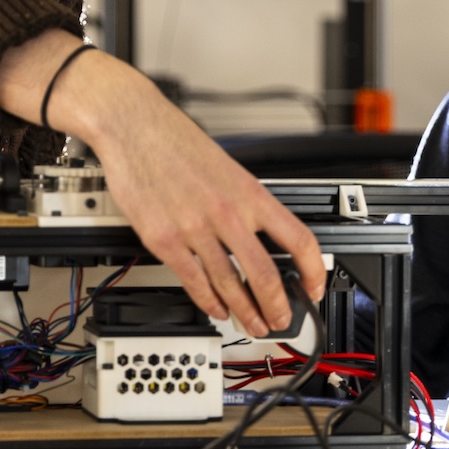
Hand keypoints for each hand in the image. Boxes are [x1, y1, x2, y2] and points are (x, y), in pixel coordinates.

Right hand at [0, 29, 325, 333]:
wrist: (134, 125)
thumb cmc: (177, 141)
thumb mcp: (227, 168)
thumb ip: (245, 204)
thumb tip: (264, 236)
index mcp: (250, 193)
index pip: (299, 239)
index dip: (313, 270)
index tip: (313, 286)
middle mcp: (227, 213)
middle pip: (266, 275)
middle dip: (277, 307)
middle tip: (279, 320)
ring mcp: (195, 228)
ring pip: (230, 285)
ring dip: (244, 312)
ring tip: (250, 323)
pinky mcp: (164, 239)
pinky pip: (194, 281)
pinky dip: (208, 302)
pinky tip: (215, 308)